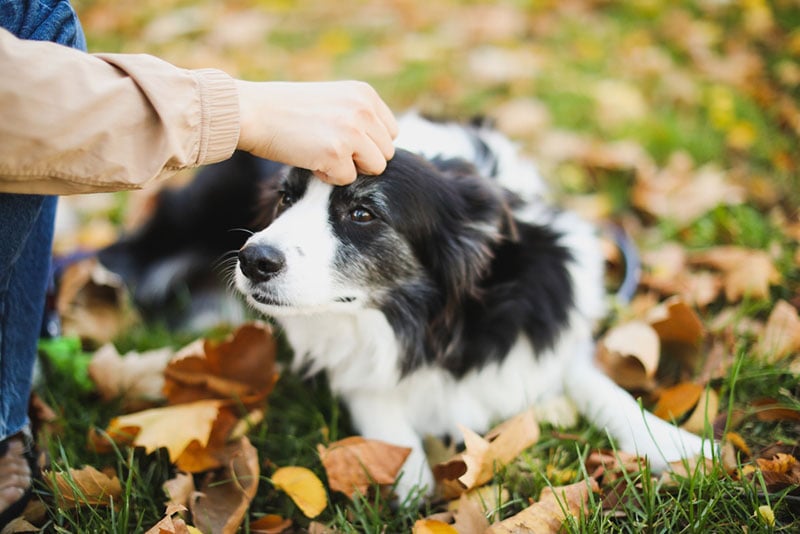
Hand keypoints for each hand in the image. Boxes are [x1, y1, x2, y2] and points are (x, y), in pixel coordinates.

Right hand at [236, 80, 397, 184]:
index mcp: (365, 94)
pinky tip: (309, 159)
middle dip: (362, 159)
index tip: (345, 143)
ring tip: (322, 154)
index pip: (390, 131)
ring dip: (349, 168)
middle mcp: (363, 110)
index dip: (369, 144)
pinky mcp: (336, 153)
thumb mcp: (332, 101)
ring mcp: (351, 132)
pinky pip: (347, 179)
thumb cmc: (286, 109)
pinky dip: (328, 176)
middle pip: (386, 153)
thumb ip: (359, 117)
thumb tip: (382, 149)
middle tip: (331, 151)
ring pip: (374, 168)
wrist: (252, 112)